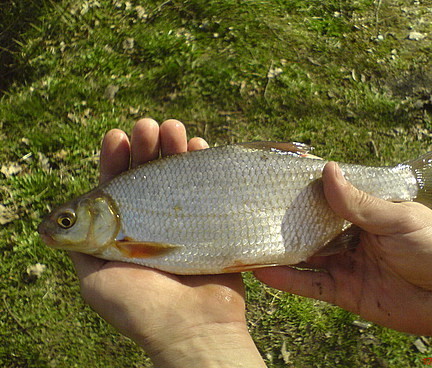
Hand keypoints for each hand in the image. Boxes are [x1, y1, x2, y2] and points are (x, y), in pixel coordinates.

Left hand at [70, 119, 265, 366]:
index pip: (116, 186)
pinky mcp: (214, 222)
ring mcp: (186, 220)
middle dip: (146, 147)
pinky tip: (200, 146)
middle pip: (148, 175)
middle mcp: (154, 222)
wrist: (192, 327)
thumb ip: (79, 247)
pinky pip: (210, 187)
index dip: (114, 159)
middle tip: (148, 127)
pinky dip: (205, 165)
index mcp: (125, 231)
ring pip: (178, 175)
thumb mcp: (93, 278)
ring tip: (174, 128)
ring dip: (174, 148)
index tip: (116, 137)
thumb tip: (57, 222)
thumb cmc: (140, 306)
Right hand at [255, 161, 431, 356]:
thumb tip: (327, 170)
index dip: (304, 190)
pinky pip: (310, 285)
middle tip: (253, 210)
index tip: (275, 179)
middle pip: (311, 227)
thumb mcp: (398, 218)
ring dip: (281, 250)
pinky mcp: (342, 292)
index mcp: (365, 212)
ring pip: (305, 256)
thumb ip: (360, 202)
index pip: (328, 197)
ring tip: (250, 239)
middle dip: (286, 219)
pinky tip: (263, 272)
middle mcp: (349, 235)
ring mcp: (344, 264)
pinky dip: (287, 280)